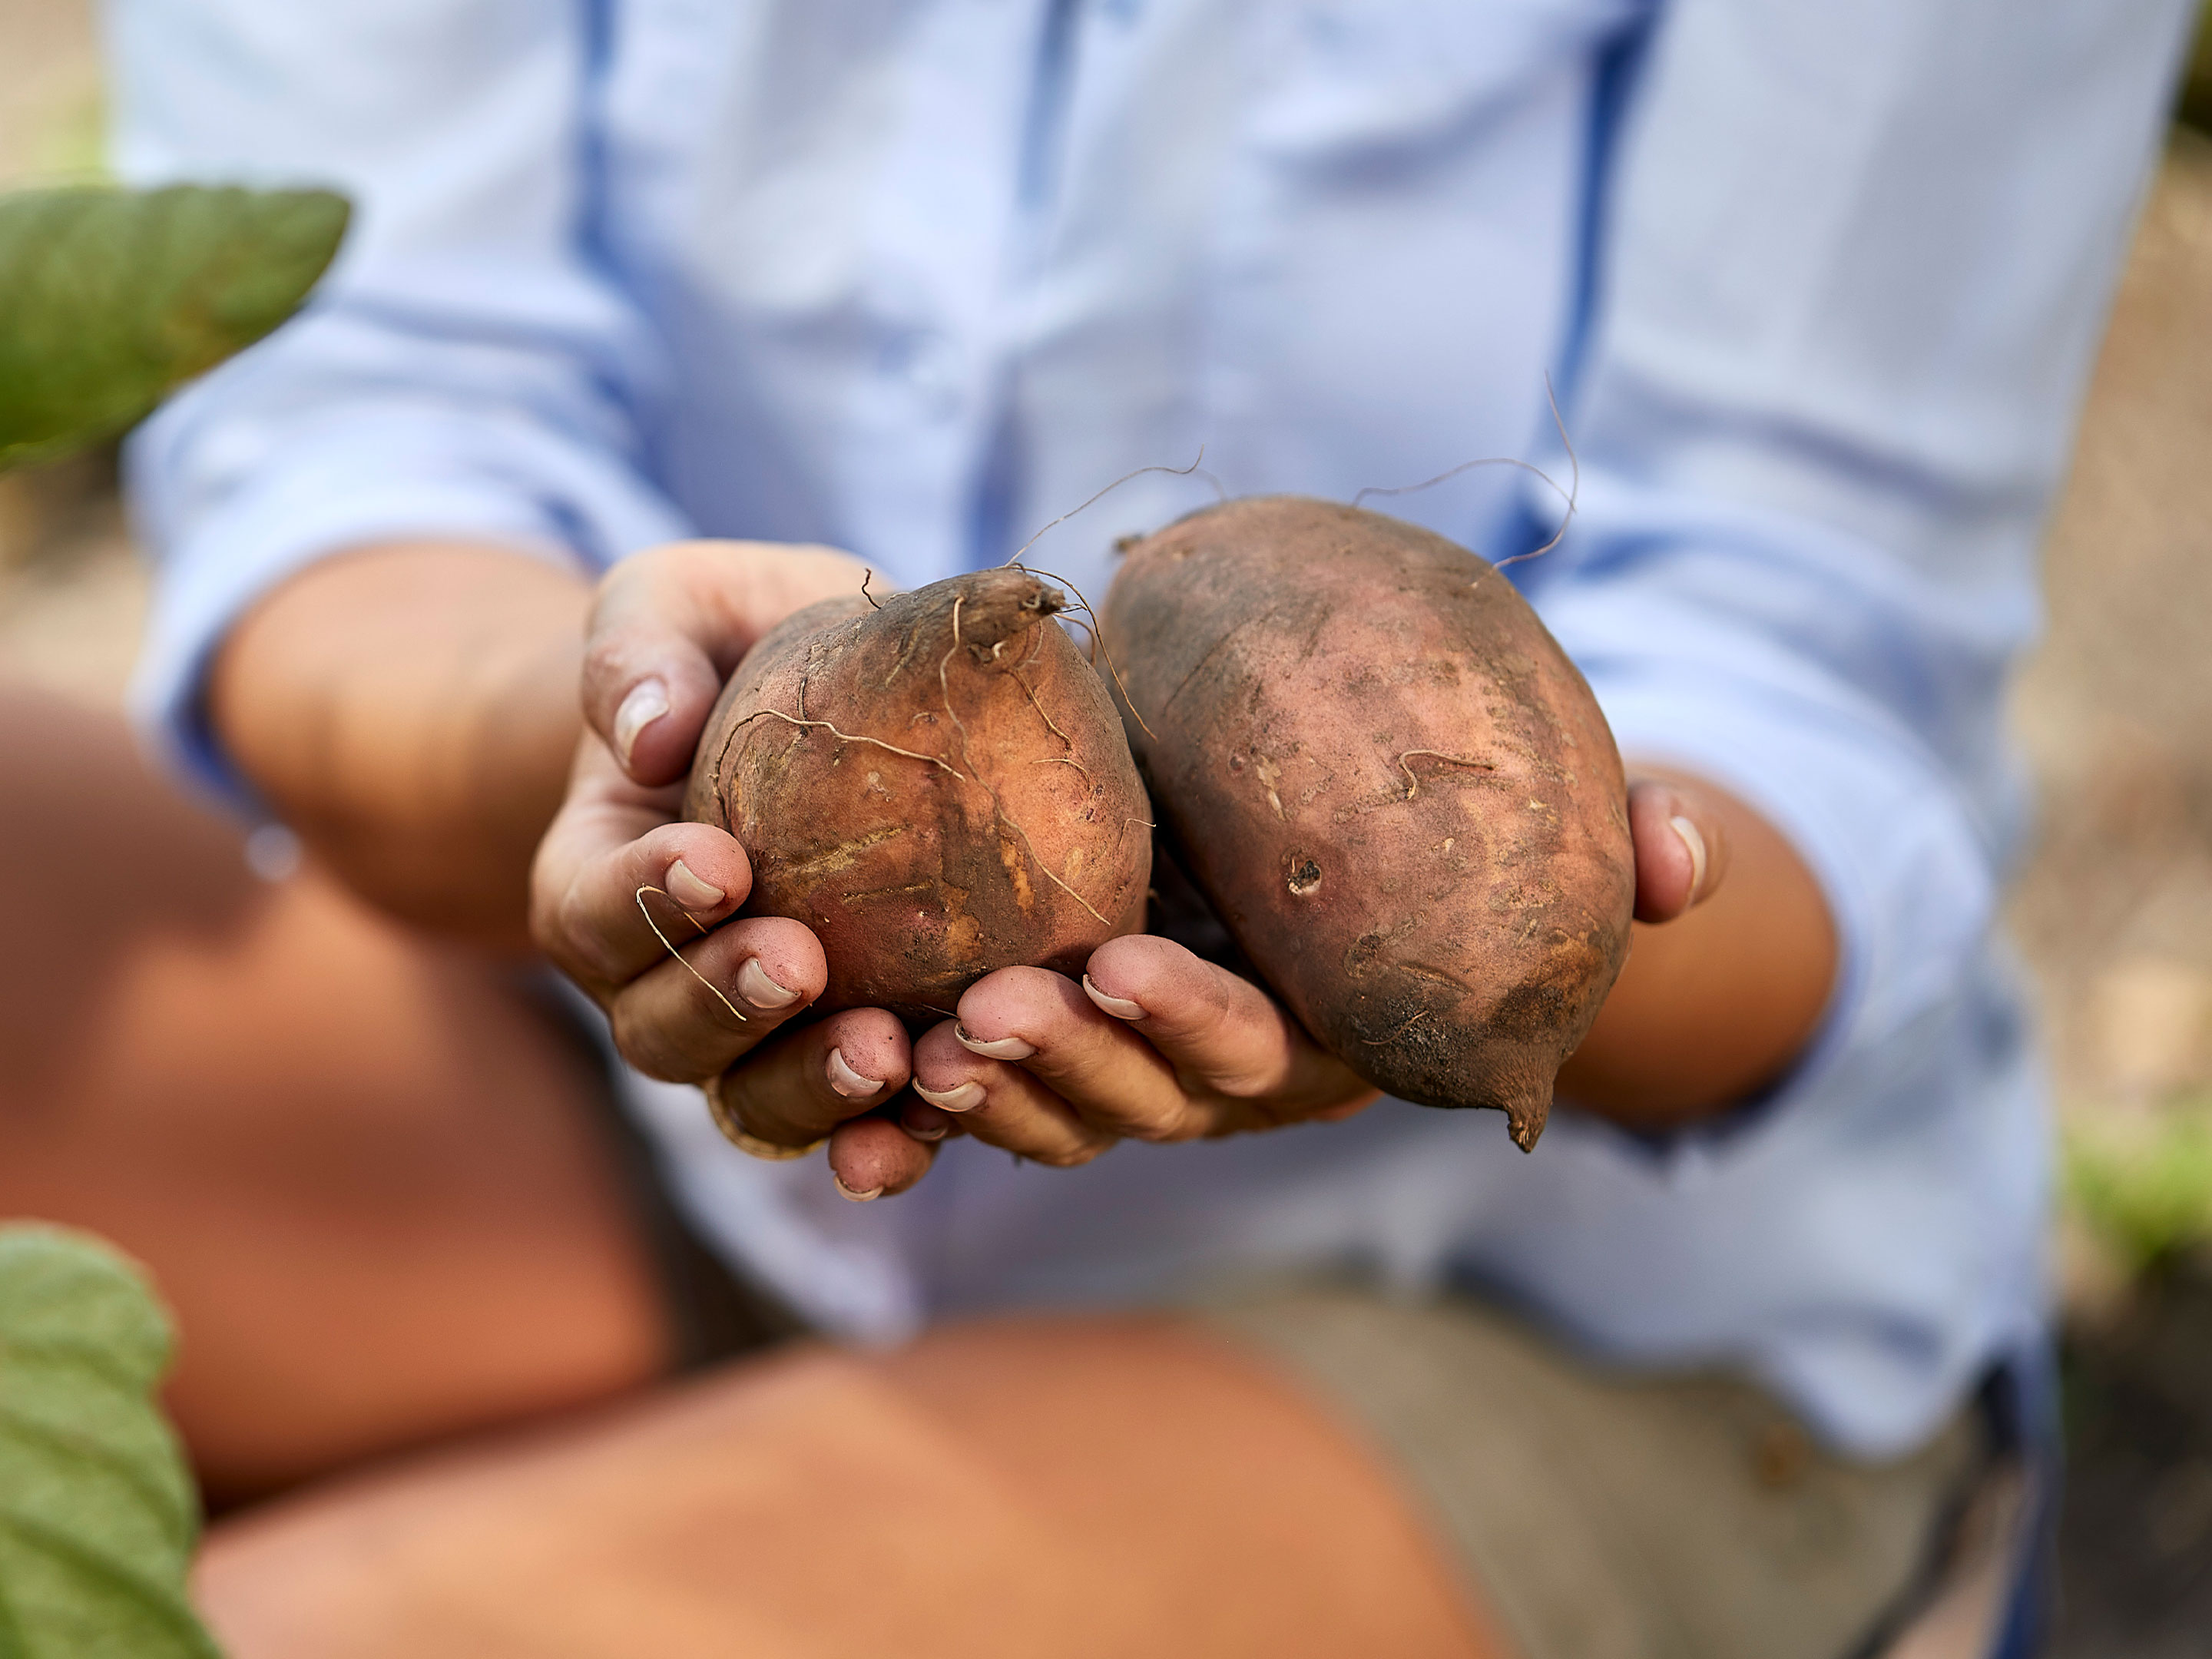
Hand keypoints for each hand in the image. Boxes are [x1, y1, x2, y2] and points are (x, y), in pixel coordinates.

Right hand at [531, 541, 932, 1197]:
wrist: (820, 708)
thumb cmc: (735, 642)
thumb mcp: (678, 603)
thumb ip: (640, 647)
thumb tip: (647, 733)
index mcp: (598, 874)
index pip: (593, 908)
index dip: (644, 898)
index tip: (719, 861)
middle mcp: (658, 980)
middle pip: (662, 1031)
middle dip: (725, 1006)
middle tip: (801, 963)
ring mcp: (753, 1037)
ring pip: (756, 1100)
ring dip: (814, 1087)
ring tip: (886, 1053)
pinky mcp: (851, 1056)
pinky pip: (863, 1122)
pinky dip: (897, 1134)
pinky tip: (955, 1106)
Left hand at [894, 774, 1728, 1172]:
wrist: (1374, 855)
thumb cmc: (1453, 846)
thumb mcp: (1544, 832)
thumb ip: (1626, 843)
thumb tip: (1690, 864)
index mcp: (1320, 1036)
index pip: (1254, 1046)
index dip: (1191, 1014)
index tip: (1121, 959)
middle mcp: (1225, 1075)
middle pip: (1139, 1098)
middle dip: (1067, 1062)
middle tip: (986, 1006)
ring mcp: (1141, 1070)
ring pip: (1056, 1111)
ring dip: (986, 1090)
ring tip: (910, 1042)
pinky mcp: (1070, 1043)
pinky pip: (992, 1096)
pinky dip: (926, 1105)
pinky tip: (867, 1073)